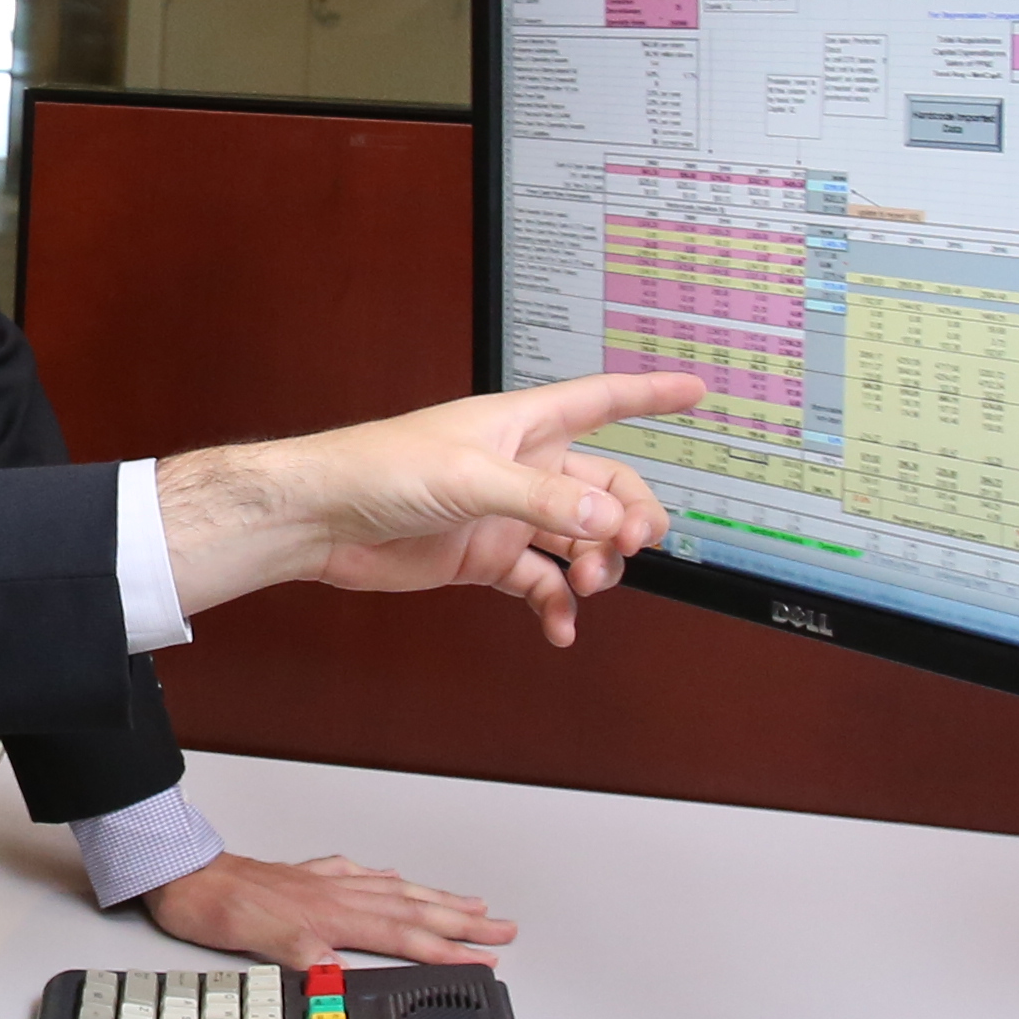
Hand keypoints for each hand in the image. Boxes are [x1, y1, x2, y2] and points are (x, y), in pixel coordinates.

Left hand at [145, 850, 512, 967]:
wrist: (182, 875)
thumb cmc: (216, 907)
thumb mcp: (257, 941)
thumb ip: (304, 955)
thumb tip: (342, 973)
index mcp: (331, 915)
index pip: (404, 938)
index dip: (448, 952)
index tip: (485, 961)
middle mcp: (336, 894)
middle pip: (414, 909)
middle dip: (464, 922)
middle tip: (505, 929)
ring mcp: (324, 883)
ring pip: (396, 890)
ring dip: (438, 898)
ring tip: (473, 903)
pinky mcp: (307, 877)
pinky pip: (360, 875)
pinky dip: (385, 879)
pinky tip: (393, 877)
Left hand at [151, 374, 700, 643]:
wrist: (321, 519)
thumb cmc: (378, 470)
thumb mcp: (470, 479)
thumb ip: (543, 501)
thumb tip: (607, 522)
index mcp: (521, 425)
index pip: (602, 399)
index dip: (650, 394)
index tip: (697, 391)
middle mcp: (522, 466)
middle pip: (605, 487)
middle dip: (629, 517)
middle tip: (629, 547)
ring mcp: (506, 514)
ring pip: (579, 539)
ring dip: (596, 565)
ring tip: (587, 586)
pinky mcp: (484, 558)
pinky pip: (540, 582)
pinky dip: (556, 606)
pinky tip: (560, 628)